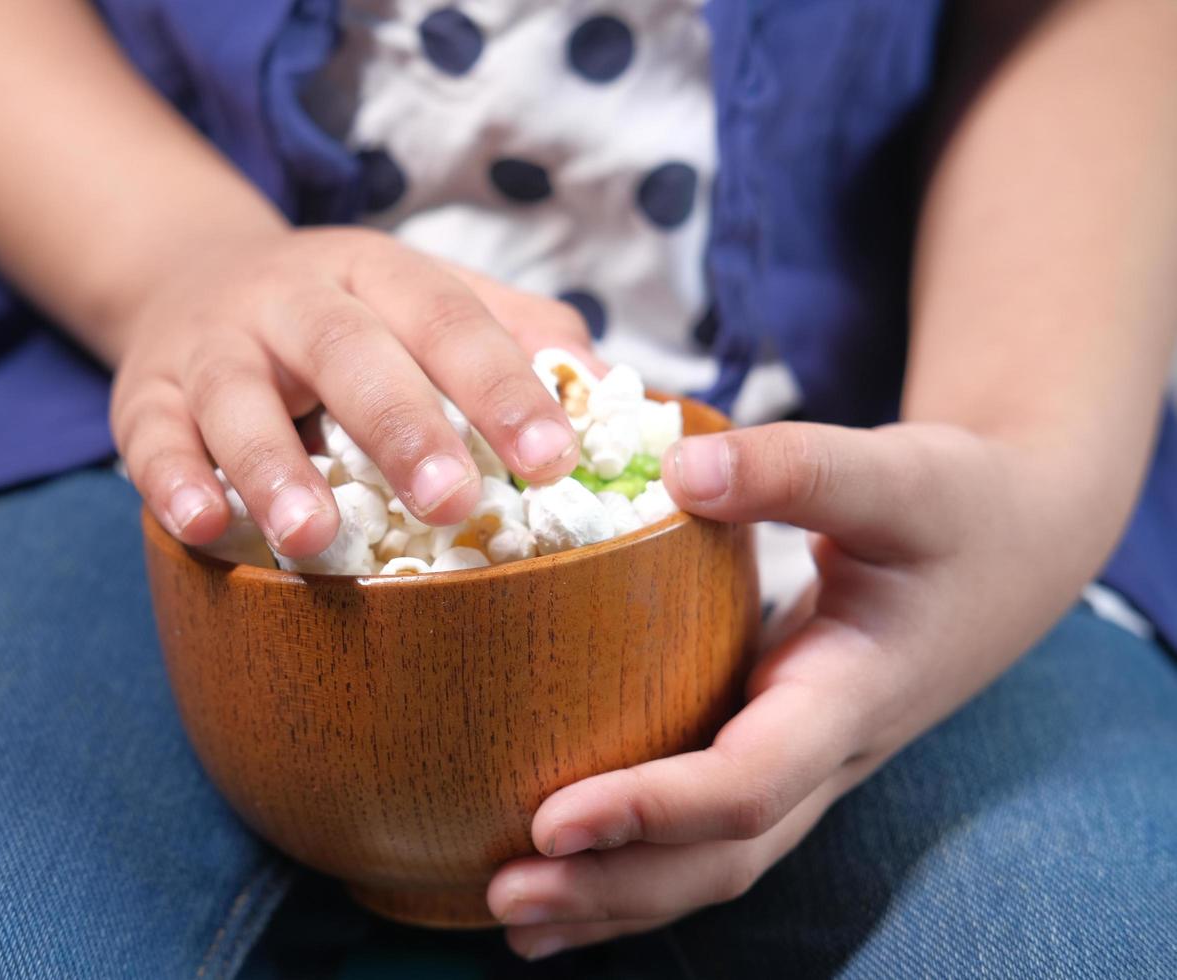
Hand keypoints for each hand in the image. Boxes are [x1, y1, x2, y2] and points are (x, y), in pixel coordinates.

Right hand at [110, 227, 594, 555]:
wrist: (191, 274)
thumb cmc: (345, 315)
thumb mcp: (425, 296)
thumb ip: (515, 331)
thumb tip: (612, 388)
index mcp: (378, 272)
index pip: (449, 319)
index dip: (501, 386)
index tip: (554, 457)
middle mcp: (293, 298)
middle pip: (349, 351)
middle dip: (401, 426)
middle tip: (453, 499)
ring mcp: (212, 345)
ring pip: (239, 398)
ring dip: (275, 468)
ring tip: (315, 538)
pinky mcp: (144, 393)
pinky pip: (152, 436)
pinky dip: (173, 480)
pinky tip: (205, 527)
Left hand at [487, 421, 1082, 958]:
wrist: (1015, 547)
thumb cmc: (958, 508)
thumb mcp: (898, 474)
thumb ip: (797, 470)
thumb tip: (681, 471)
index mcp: (851, 698)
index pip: (750, 783)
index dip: (653, 810)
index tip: (552, 821)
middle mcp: (824, 757)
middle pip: (718, 857)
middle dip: (612, 888)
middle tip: (501, 900)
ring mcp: (803, 767)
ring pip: (711, 864)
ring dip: (614, 899)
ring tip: (510, 918)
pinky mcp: (776, 752)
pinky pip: (705, 834)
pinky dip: (634, 868)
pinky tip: (563, 886)